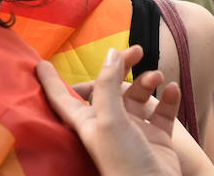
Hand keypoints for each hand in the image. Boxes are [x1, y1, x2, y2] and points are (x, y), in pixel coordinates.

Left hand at [38, 46, 203, 175]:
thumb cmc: (124, 162)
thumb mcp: (109, 119)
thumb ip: (108, 84)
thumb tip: (111, 54)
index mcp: (87, 121)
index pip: (62, 98)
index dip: (51, 81)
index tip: (40, 64)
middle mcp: (108, 123)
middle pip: (110, 86)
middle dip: (122, 66)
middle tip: (137, 50)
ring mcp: (133, 130)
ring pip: (138, 96)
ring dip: (148, 82)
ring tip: (157, 76)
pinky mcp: (156, 137)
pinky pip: (161, 112)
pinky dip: (167, 99)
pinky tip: (172, 89)